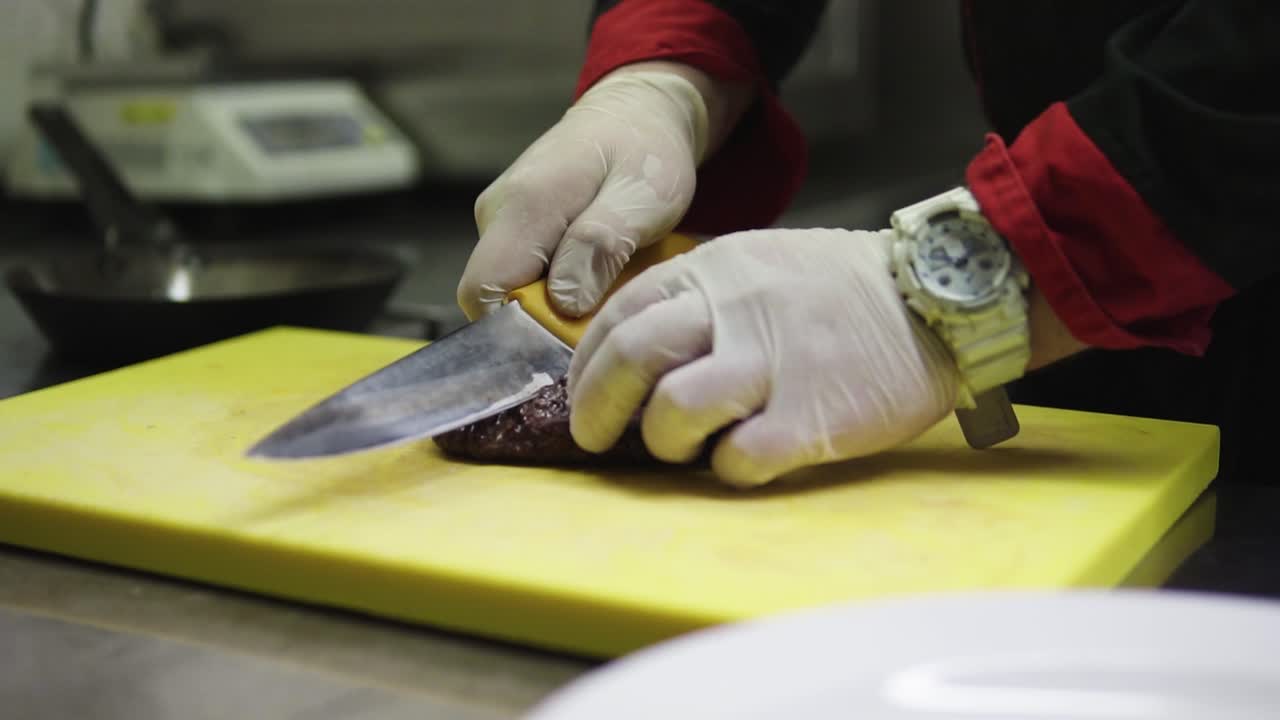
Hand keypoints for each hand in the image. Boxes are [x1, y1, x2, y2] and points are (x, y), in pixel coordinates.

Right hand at [457, 63, 743, 320]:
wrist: (638, 112)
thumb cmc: (646, 151)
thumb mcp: (642, 197)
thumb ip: (601, 244)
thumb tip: (563, 301)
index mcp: (524, 205)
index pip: (483, 291)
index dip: (517, 328)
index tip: (568, 339)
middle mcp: (497, 213)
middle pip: (496, 296)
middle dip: (544, 320)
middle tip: (603, 313)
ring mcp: (501, 220)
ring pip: (513, 288)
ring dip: (556, 303)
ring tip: (608, 284)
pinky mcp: (513, 227)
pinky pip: (525, 274)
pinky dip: (559, 286)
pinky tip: (597, 271)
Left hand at [566, 228, 960, 487]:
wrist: (938, 301)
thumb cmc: (843, 289)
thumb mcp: (761, 263)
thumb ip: (700, 297)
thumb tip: (636, 351)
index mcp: (716, 268)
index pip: (619, 315)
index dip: (586, 366)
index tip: (582, 397)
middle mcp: (734, 310)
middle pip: (631, 357)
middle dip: (595, 409)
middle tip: (595, 439)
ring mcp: (772, 364)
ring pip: (673, 411)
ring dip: (664, 443)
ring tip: (686, 448)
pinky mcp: (809, 419)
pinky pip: (737, 460)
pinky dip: (727, 470)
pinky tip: (745, 460)